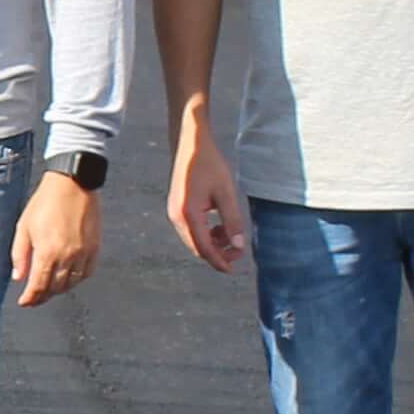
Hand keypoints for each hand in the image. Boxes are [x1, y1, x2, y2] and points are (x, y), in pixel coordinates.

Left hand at [10, 167, 103, 306]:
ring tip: (49, 288)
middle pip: (55, 288)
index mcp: (47, 252)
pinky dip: (76, 280)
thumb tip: (18, 278)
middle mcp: (67, 256)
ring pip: (71, 283)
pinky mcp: (94, 248)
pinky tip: (68, 278)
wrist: (72, 184)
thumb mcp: (24, 226)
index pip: (38, 286)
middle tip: (34, 297)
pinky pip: (86, 273)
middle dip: (43, 296)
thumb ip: (19, 254)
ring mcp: (83, 253)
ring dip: (59, 289)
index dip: (30, 298)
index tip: (24, 303)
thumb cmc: (44, 203)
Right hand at [167, 122, 249, 273]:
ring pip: (194, 239)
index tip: (233, 269)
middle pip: (197, 247)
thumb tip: (239, 246)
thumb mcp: (226, 192)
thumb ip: (232, 220)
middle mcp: (177, 217)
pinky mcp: (177, 208)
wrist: (189, 143)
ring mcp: (174, 213)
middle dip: (217, 254)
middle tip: (238, 253)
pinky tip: (220, 226)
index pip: (204, 248)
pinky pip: (191, 230)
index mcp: (188, 215)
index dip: (219, 261)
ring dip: (213, 243)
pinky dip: (206, 233)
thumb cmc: (209, 164)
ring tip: (232, 237)